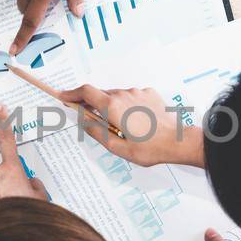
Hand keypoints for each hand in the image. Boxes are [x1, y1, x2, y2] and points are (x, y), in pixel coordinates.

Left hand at [0, 105, 45, 210]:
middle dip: (5, 185)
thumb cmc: (26, 216)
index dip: (3, 122)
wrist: (6, 240)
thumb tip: (26, 183)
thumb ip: (33, 185)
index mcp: (11, 169)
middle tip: (14, 202)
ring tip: (4, 213)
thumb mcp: (39, 198)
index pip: (8, 141)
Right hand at [59, 85, 204, 166]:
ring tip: (120, 127)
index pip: (86, 92)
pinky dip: (127, 105)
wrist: (177, 142)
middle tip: (91, 120)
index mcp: (112, 107)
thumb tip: (84, 122)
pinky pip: (131, 96)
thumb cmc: (149, 148)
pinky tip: (135, 121)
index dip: (72, 94)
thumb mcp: (117, 147)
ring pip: (116, 95)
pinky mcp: (149, 94)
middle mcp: (123, 94)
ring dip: (111, 106)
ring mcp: (137, 92)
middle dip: (92, 104)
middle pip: (100, 94)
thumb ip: (97, 132)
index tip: (63, 97)